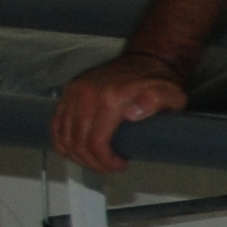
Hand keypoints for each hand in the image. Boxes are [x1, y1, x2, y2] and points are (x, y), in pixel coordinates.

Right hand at [51, 53, 189, 173]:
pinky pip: (56, 123)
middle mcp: (87, 93)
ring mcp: (74, 91)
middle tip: (109, 166)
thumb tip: (133, 114)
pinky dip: (62, 141)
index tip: (119, 165)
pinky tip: (76, 150)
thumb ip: (156, 103)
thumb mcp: (170, 95)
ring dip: (77, 155)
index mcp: (110, 98)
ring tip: (97, 159)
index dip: (105, 162)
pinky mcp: (68, 91)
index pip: (96, 142)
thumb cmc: (158, 82)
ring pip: (64, 137)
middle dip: (92, 162)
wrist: (145, 60)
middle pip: (78, 143)